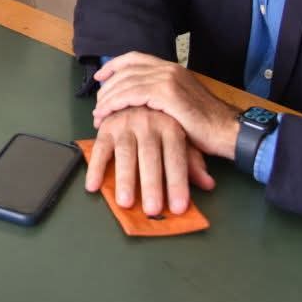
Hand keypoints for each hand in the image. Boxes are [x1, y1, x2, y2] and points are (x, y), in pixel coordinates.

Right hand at [86, 107, 215, 215]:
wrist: (140, 91)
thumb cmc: (163, 122)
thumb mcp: (183, 138)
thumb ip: (193, 162)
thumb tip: (208, 184)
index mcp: (170, 126)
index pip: (176, 158)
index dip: (177, 184)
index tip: (178, 208)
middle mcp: (148, 123)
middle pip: (150, 157)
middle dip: (151, 185)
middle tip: (152, 210)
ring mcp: (126, 123)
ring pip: (125, 154)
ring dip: (124, 179)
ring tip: (124, 203)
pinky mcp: (107, 126)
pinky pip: (100, 148)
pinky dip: (95, 167)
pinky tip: (93, 185)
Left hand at [92, 52, 240, 159]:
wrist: (228, 131)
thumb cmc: (206, 125)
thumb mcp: (180, 104)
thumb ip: (160, 97)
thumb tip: (138, 103)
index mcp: (172, 68)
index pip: (135, 58)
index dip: (114, 66)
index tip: (100, 77)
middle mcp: (169, 69)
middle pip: (126, 70)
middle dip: (107, 86)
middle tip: (97, 103)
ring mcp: (168, 79)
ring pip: (126, 82)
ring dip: (107, 98)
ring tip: (98, 113)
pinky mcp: (167, 94)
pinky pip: (131, 94)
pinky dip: (115, 104)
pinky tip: (106, 114)